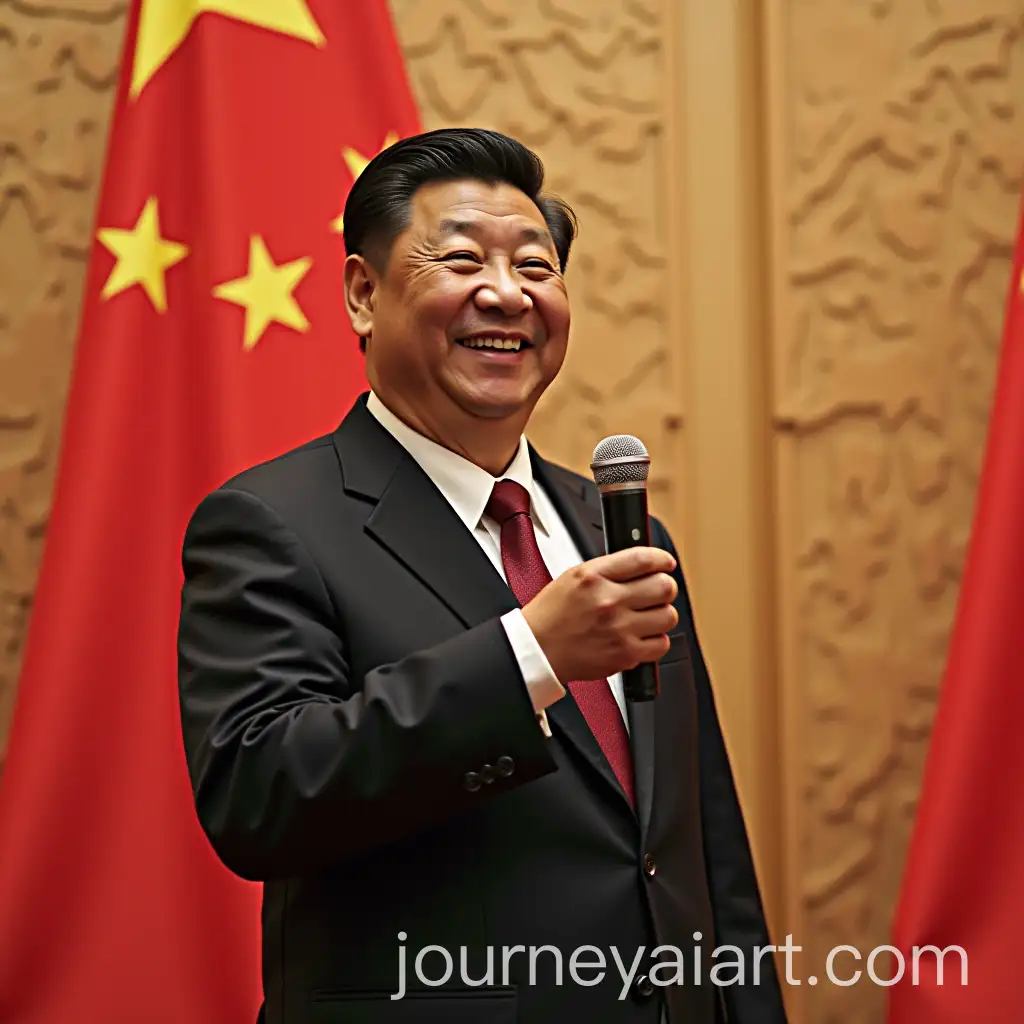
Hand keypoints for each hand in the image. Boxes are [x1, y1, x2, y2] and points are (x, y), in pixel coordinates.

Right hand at [521, 547, 678, 682]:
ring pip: (668, 616)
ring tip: (648, 616)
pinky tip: (642, 636)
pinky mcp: (625, 654)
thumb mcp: (573, 576)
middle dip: (665, 587)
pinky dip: (656, 640)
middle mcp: (608, 601)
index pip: (643, 559)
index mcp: (594, 577)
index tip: (665, 563)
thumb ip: (609, 569)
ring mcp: (619, 629)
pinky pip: (661, 644)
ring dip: (662, 614)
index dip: (662, 559)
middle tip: (657, 591)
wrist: (538, 650)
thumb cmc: (552, 615)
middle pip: (664, 586)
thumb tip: (642, 565)